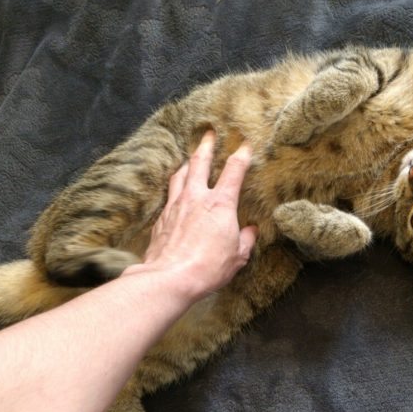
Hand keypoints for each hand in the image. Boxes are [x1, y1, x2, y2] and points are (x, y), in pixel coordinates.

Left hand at [124, 131, 257, 299]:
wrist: (170, 277)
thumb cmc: (208, 267)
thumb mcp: (237, 257)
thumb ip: (246, 240)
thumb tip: (251, 231)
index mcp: (221, 204)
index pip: (234, 171)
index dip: (241, 155)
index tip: (245, 146)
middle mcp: (197, 198)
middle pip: (200, 162)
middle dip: (206, 146)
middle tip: (208, 134)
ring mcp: (176, 206)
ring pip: (181, 175)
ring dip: (187, 163)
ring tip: (190, 159)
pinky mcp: (161, 218)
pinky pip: (169, 194)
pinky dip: (175, 187)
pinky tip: (176, 191)